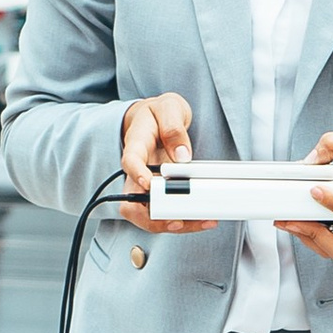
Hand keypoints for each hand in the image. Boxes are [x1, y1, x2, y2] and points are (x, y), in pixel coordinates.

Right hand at [120, 93, 214, 232]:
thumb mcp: (169, 108)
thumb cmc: (159, 114)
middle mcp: (136, 171)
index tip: (148, 184)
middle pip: (131, 202)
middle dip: (151, 217)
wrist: (156, 118)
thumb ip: (174, 129)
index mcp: (136, 144)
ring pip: (147, 215)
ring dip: (171, 224)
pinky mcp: (157, 193)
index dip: (137, 175)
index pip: (130, 162)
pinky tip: (203, 219)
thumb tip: (182, 156)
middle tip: (177, 219)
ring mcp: (145, 185)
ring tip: (201, 221)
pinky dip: (182, 221)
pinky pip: (164, 213)